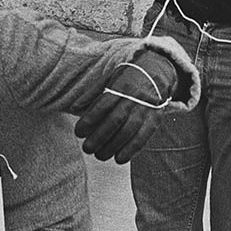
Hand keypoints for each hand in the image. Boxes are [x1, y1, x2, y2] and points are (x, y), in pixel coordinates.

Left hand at [75, 48, 197, 164]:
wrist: (157, 71)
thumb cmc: (127, 77)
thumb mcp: (109, 78)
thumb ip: (92, 93)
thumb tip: (73, 108)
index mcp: (120, 85)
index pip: (103, 105)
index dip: (89, 120)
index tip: (78, 132)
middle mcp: (134, 97)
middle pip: (115, 120)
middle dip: (99, 137)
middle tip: (87, 148)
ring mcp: (146, 108)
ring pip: (129, 130)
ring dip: (113, 146)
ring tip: (100, 155)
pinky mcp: (155, 119)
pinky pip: (144, 136)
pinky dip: (131, 150)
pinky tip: (119, 158)